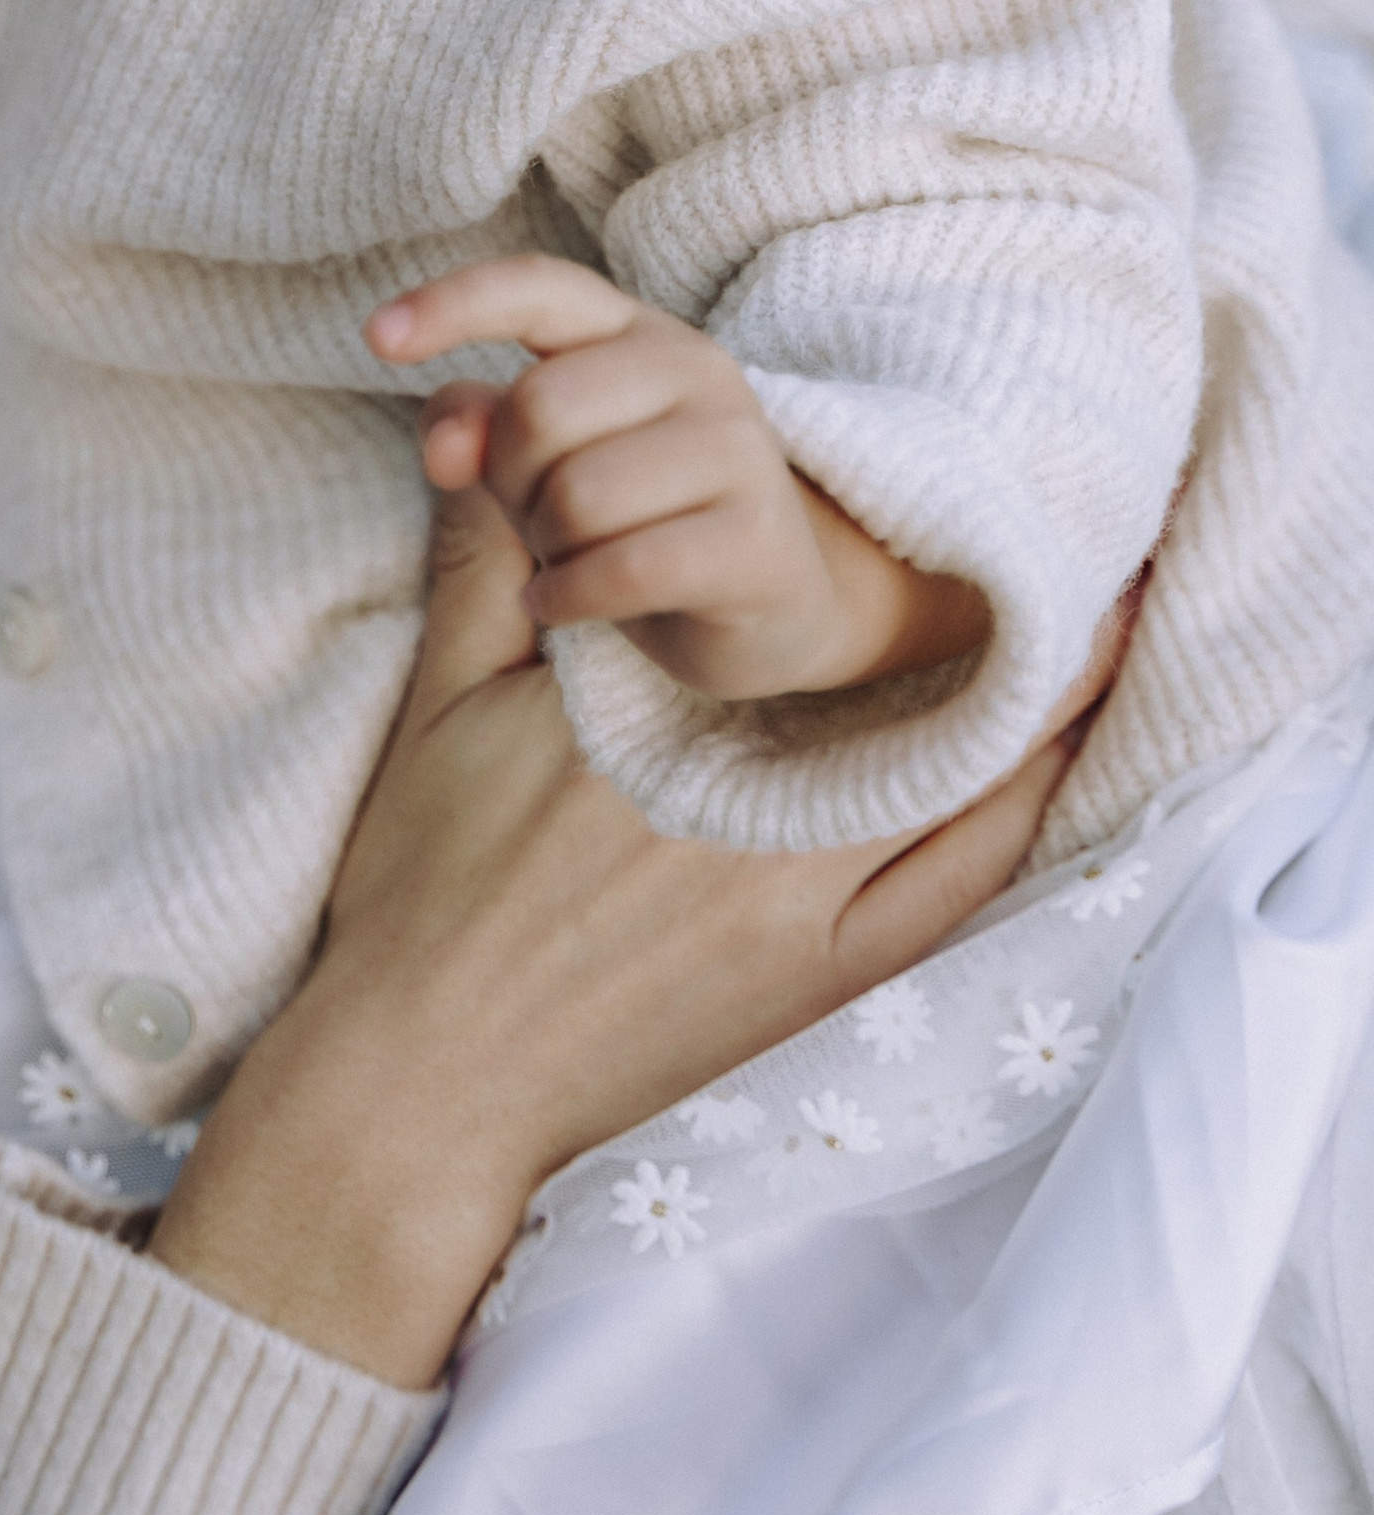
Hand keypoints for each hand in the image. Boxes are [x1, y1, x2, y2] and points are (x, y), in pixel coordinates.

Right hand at [149, 488, 1089, 1389]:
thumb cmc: (417, 888)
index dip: (858, 545)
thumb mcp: (437, 704)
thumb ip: (485, 570)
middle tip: (1060, 554)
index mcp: (650, 721)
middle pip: (892, 684)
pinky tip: (1050, 768)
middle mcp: (741, 806)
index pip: (775, 603)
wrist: (420, 1077)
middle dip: (976, 616)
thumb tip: (484, 438)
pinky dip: (1008, 823)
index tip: (932, 491)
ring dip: (1029, 709)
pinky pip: (943, 896)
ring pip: (945, 785)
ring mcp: (791, 907)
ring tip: (1097, 633)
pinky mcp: (810, 988)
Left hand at [367, 253, 984, 699]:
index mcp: (635, 332)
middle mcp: (698, 370)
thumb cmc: (638, 516)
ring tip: (580, 559)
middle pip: (538, 410)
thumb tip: (442, 444)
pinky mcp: (757, 542)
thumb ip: (479, 430)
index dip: (452, 304)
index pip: (538, 289)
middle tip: (545, 521)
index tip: (374, 336)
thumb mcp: (544, 464)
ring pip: (577, 497)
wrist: (774, 603)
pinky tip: (572, 605)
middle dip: (513, 483)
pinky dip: (572, 598)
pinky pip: (622, 569)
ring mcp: (740, 452)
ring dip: (550, 548)